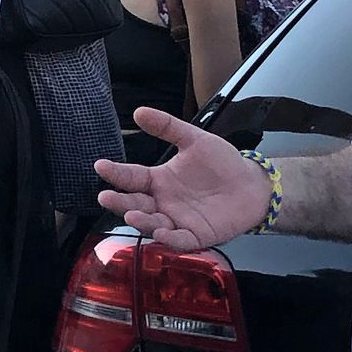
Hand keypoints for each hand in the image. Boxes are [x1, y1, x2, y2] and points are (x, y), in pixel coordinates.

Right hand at [94, 106, 270, 250]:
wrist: (251, 184)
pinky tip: (161, 234)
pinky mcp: (196, 236)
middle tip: (106, 196)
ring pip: (153, 224)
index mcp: (159, 180)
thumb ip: (167, 127)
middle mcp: (163, 202)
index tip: (100, 165)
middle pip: (136, 203)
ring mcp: (178, 220)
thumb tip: (139, 111)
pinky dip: (170, 239)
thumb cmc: (222, 162)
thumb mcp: (194, 139)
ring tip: (132, 215)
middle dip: (120, 202)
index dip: (116, 172)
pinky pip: (180, 240)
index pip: (132, 177)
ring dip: (141, 221)